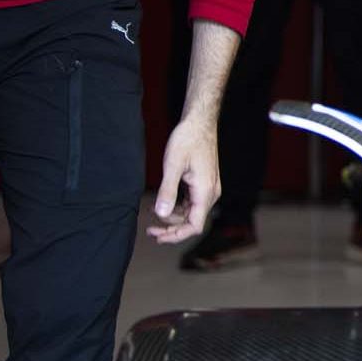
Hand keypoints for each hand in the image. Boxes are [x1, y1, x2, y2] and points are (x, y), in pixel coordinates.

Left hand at [148, 116, 218, 243]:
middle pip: (193, 221)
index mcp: (205, 191)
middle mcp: (211, 192)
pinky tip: (163, 204)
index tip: (158, 237)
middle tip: (151, 231)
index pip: (194, 225)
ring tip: (153, 217)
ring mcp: (209, 188)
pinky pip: (192, 203)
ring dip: (174, 218)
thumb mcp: (173, 165)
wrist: (199, 123)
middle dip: (172, 229)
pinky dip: (178, 207)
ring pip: (192, 213)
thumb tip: (161, 214)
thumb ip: (167, 191)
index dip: (177, 235)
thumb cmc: (188, 140)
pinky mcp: (204, 183)